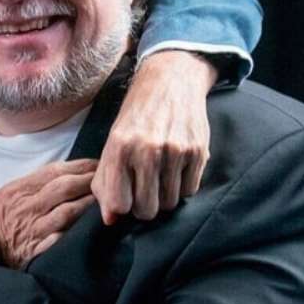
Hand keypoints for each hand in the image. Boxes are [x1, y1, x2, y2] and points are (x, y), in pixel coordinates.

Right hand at [0, 159, 95, 267]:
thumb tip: (65, 172)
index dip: (79, 166)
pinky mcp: (36, 250)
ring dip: (88, 205)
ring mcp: (33, 229)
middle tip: (107, 179)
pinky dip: (76, 233)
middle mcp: (27, 207)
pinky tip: (91, 229)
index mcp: (20, 189)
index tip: (96, 163)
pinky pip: (60, 240)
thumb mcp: (9, 193)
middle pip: (64, 188)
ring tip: (105, 201)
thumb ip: (33, 183)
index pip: (54, 171)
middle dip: (89, 181)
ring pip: (67, 212)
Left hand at [93, 50, 216, 223]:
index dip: (122, 208)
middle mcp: (148, 150)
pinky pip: (189, 191)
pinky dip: (182, 186)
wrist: (169, 83)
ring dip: (164, 196)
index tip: (125, 198)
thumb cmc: (135, 119)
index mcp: (120, 148)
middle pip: (147, 210)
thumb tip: (110, 220)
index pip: (120, 205)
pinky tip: (175, 167)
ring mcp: (175, 151)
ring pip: (170, 203)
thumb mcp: (112, 144)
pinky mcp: (198, 151)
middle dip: (144, 206)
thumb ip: (105, 182)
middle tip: (144, 190)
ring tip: (160, 176)